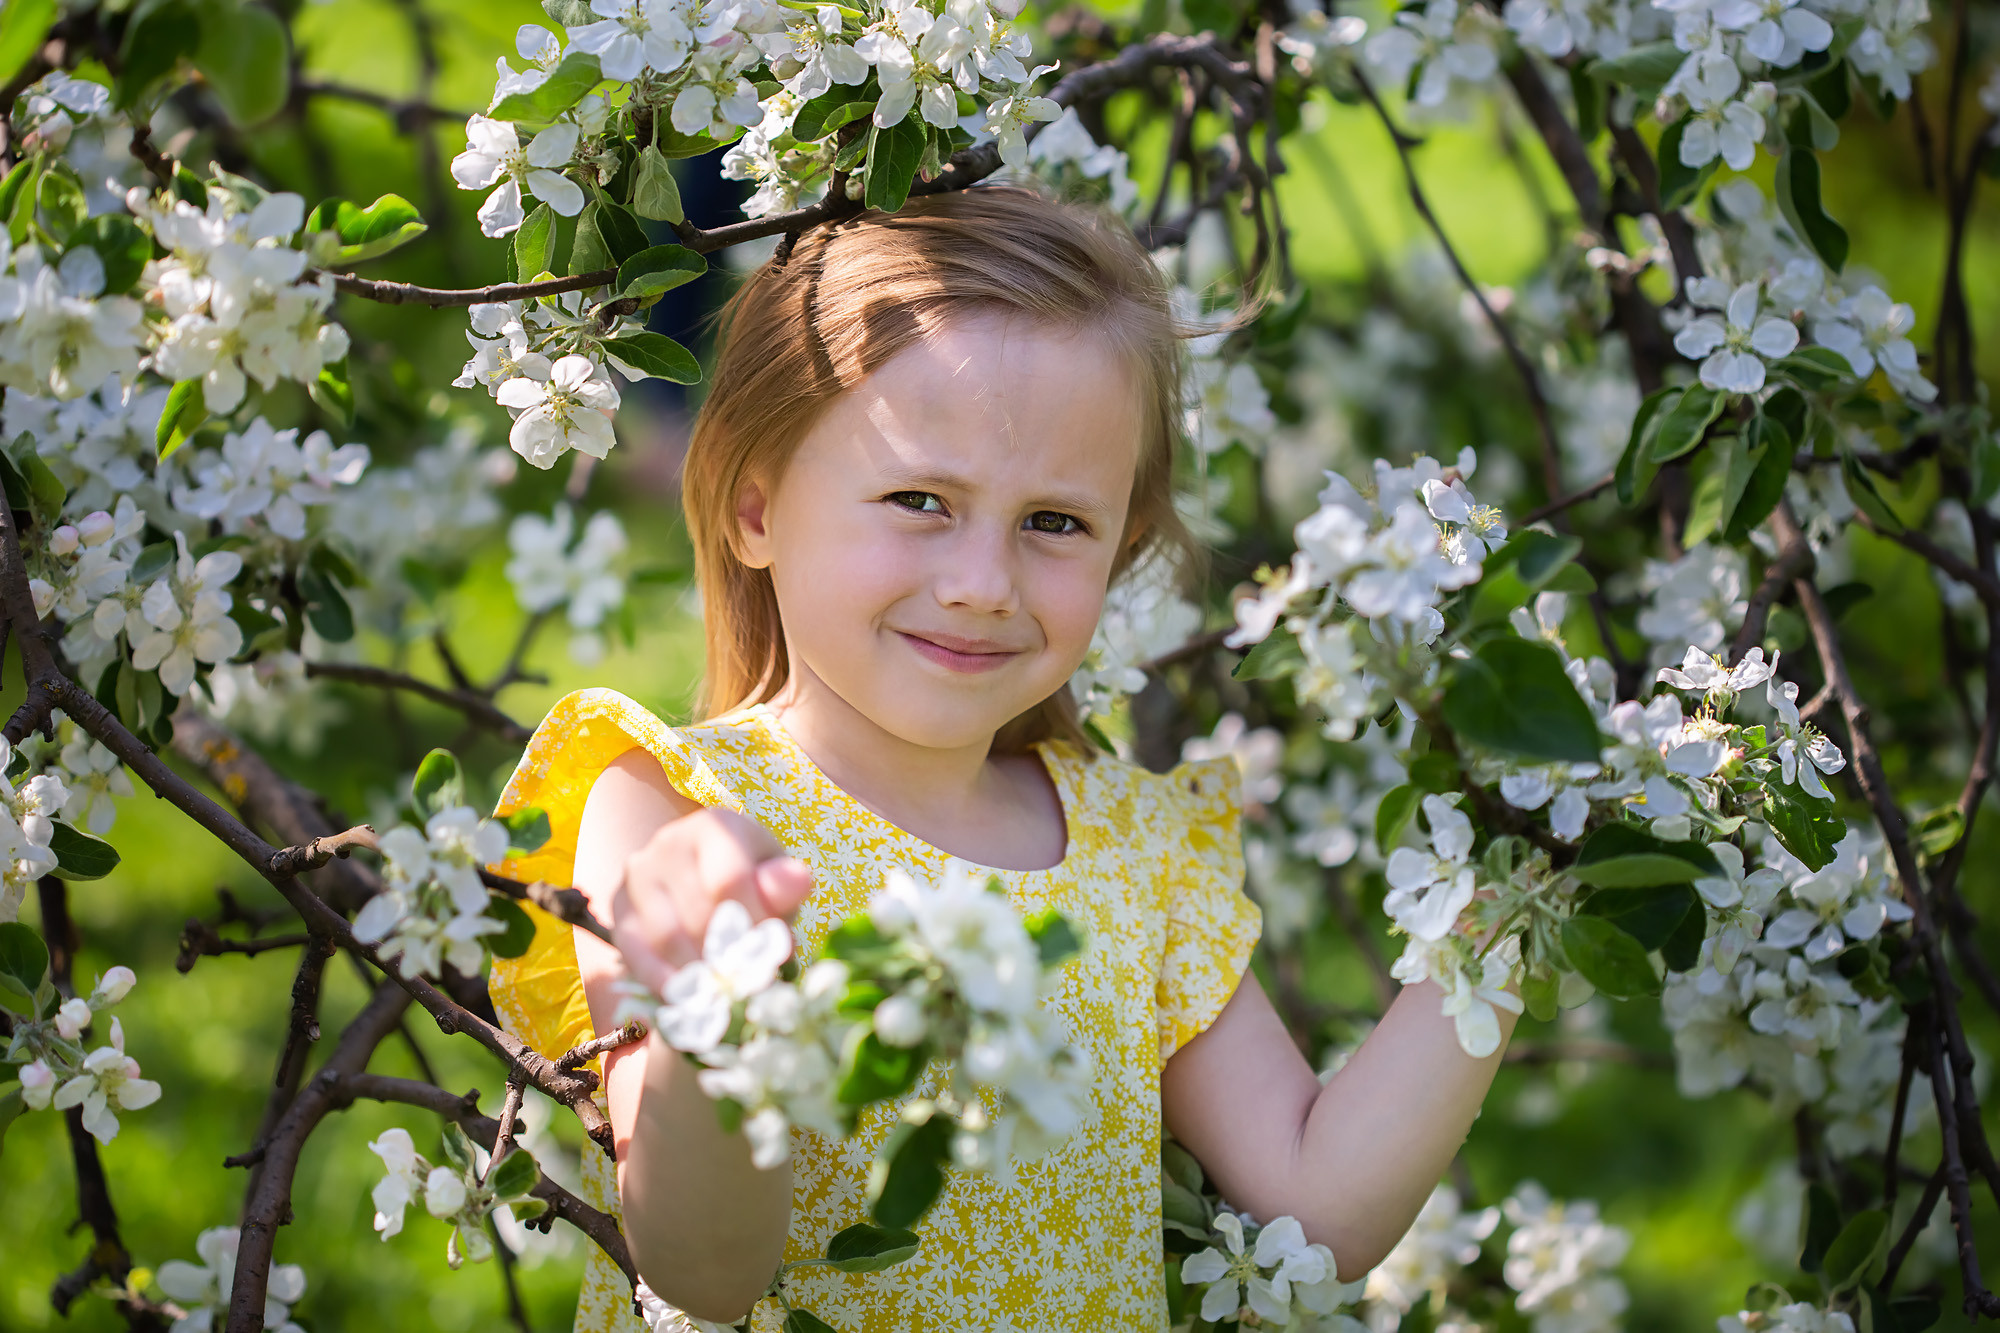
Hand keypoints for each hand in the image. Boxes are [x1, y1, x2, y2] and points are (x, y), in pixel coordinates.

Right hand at [611, 807, 815, 997]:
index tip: (775, 957)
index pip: (729, 880)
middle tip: (752, 986)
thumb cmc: (752, 881)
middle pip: (697, 913)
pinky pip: (636, 953)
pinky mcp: (619, 909)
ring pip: (666, 937)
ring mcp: (639, 875)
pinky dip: (664, 982)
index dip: (753, 926)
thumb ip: (783, 885)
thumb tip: (798, 880)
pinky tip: (688, 1001)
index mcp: (716, 826)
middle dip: (729, 956)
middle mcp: (669, 842)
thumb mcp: (775, 879)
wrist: (703, 878)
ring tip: (727, 998)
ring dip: (700, 974)